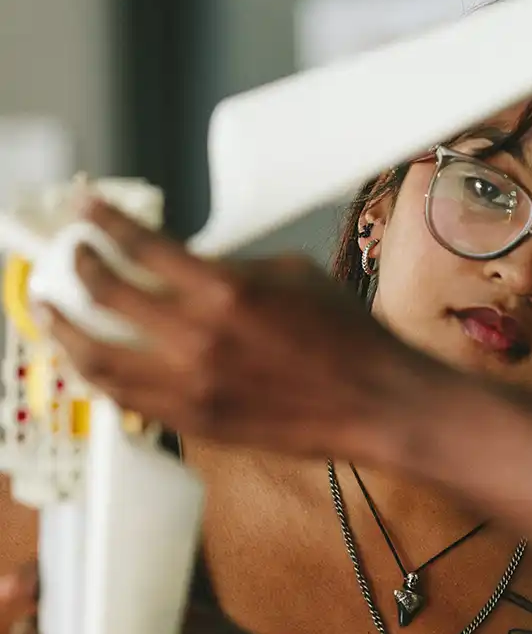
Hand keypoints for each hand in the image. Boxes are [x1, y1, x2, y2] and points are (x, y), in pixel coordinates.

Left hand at [43, 199, 435, 459]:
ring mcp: (193, 386)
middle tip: (75, 257)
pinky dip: (102, 376)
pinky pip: (127, 399)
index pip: (141, 246)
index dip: (104, 222)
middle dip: (79, 266)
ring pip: (98, 358)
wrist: (375, 401)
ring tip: (55, 315)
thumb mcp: (294, 274)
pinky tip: (95, 362)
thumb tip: (194, 265)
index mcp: (227, 291)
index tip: (87, 212)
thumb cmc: (347, 338)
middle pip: (106, 295)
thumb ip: (233, 266)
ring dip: (67, 330)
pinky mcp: (197, 422)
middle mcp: (200, 339)